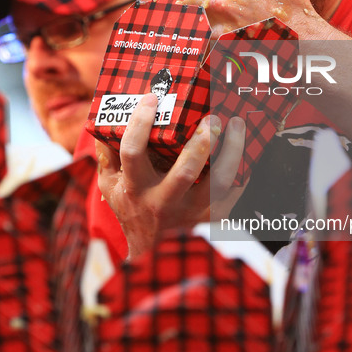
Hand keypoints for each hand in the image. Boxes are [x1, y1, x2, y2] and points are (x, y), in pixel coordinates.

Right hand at [95, 93, 246, 259]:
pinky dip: (245, 171)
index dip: (141, 123)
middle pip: (185, 170)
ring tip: (238, 125)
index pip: (133, 152)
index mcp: (135, 188)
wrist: (151, 253)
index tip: (152, 98)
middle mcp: (164, 201)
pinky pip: (235, 193)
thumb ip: (107, 156)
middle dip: (201, 142)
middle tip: (212, 117)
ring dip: (232, 151)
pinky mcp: (213, 219)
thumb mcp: (110, 186)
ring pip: (219, 183)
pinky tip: (249, 150)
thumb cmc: (131, 211)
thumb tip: (102, 122)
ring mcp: (192, 212)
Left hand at [174, 0, 332, 38]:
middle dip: (169, 3)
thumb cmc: (292, 3)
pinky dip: (187, 43)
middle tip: (160, 11)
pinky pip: (196, 43)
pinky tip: (180, 47)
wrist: (304, 39)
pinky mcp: (224, 45)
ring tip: (163, 28)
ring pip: (182, 19)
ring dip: (173, 22)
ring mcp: (221, 22)